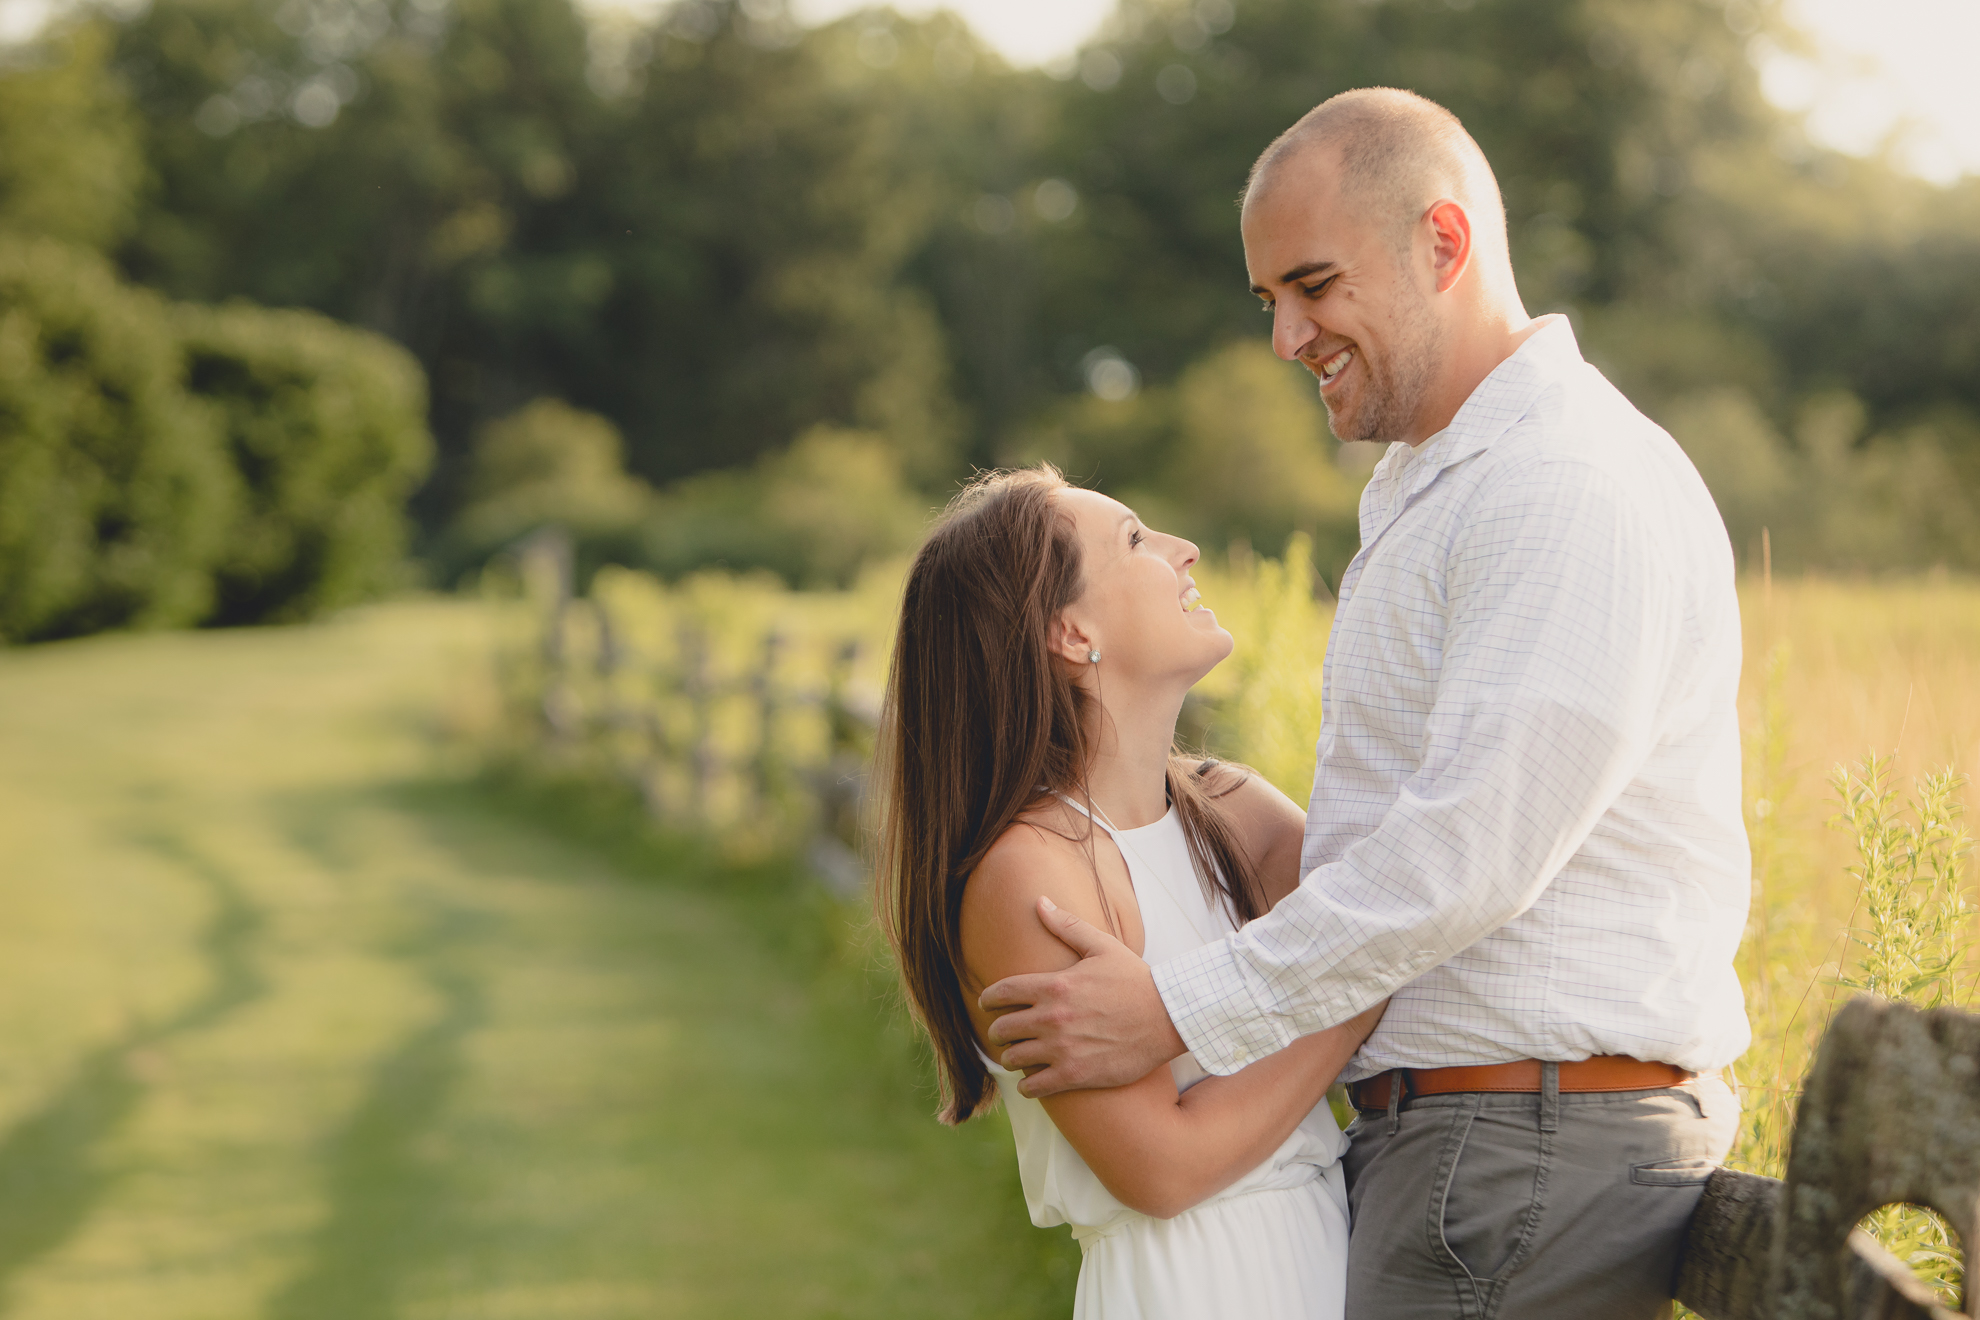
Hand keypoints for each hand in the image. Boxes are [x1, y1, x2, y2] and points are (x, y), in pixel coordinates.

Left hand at [978, 896, 1187, 1097]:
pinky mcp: (1075, 1075)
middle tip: (1002, 1031)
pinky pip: (1034, 1086)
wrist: (1168, 1017)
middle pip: (1002, 1028)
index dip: (989, 998)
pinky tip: (1032, 1081)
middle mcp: (1052, 1018)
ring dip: (1011, 1056)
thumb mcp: (1102, 946)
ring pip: (1014, 1058)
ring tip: (1017, 1055)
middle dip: (998, 1029)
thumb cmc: (1136, 980)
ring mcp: (1062, 1049)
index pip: (1002, 992)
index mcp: (1054, 985)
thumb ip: (1066, 925)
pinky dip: (1028, 1085)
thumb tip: (1039, 902)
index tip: (987, 1002)